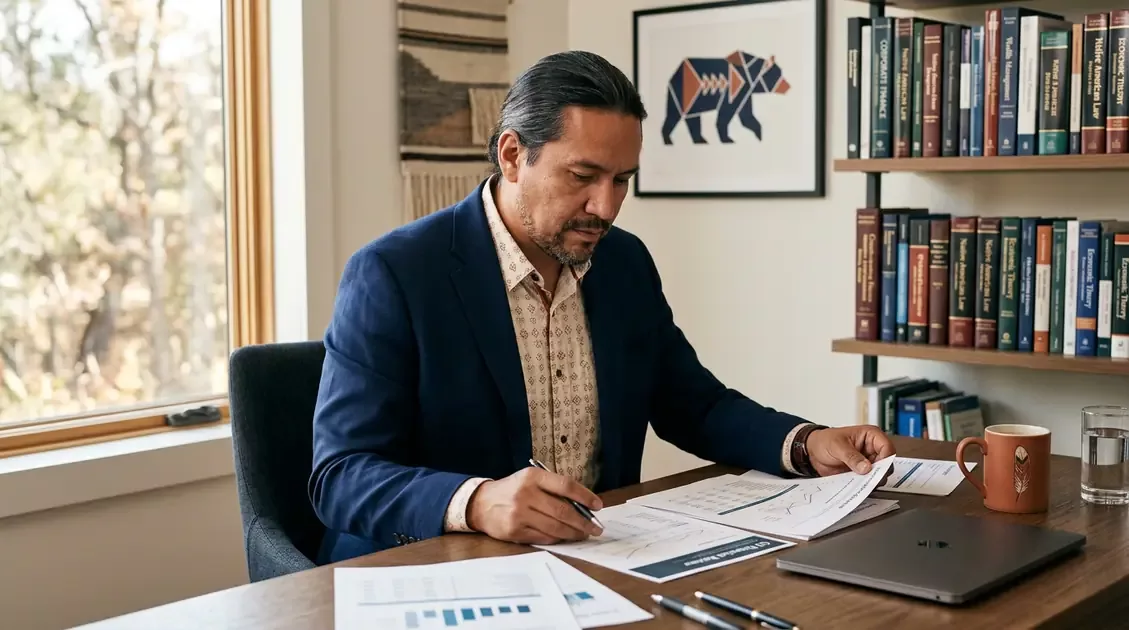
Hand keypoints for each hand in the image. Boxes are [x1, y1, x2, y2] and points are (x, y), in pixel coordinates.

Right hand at [466, 467, 603, 544]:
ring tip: (584, 534)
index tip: (598, 505)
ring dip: (574, 533)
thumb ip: (553, 488)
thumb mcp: (530, 480)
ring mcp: (519, 514)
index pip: (566, 485)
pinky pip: (544, 537)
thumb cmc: (513, 490)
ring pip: (555, 527)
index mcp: (533, 476)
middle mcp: (526, 494)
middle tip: (596, 528)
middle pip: (563, 510)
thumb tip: (583, 505)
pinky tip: (565, 537)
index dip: (585, 496)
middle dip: (584, 521)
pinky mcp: (515, 531)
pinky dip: (558, 538)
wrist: (481, 504)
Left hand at [804, 425, 895, 477]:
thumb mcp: (837, 446)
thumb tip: (866, 467)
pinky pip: (869, 481)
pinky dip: (865, 485)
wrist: (813, 452)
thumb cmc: (825, 441)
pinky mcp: (862, 473)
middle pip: (887, 464)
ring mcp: (868, 462)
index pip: (887, 448)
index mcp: (871, 436)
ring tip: (861, 483)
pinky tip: (858, 486)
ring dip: (872, 480)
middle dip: (879, 473)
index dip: (885, 460)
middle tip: (869, 479)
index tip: (876, 469)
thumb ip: (852, 457)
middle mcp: (873, 449)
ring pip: (879, 475)